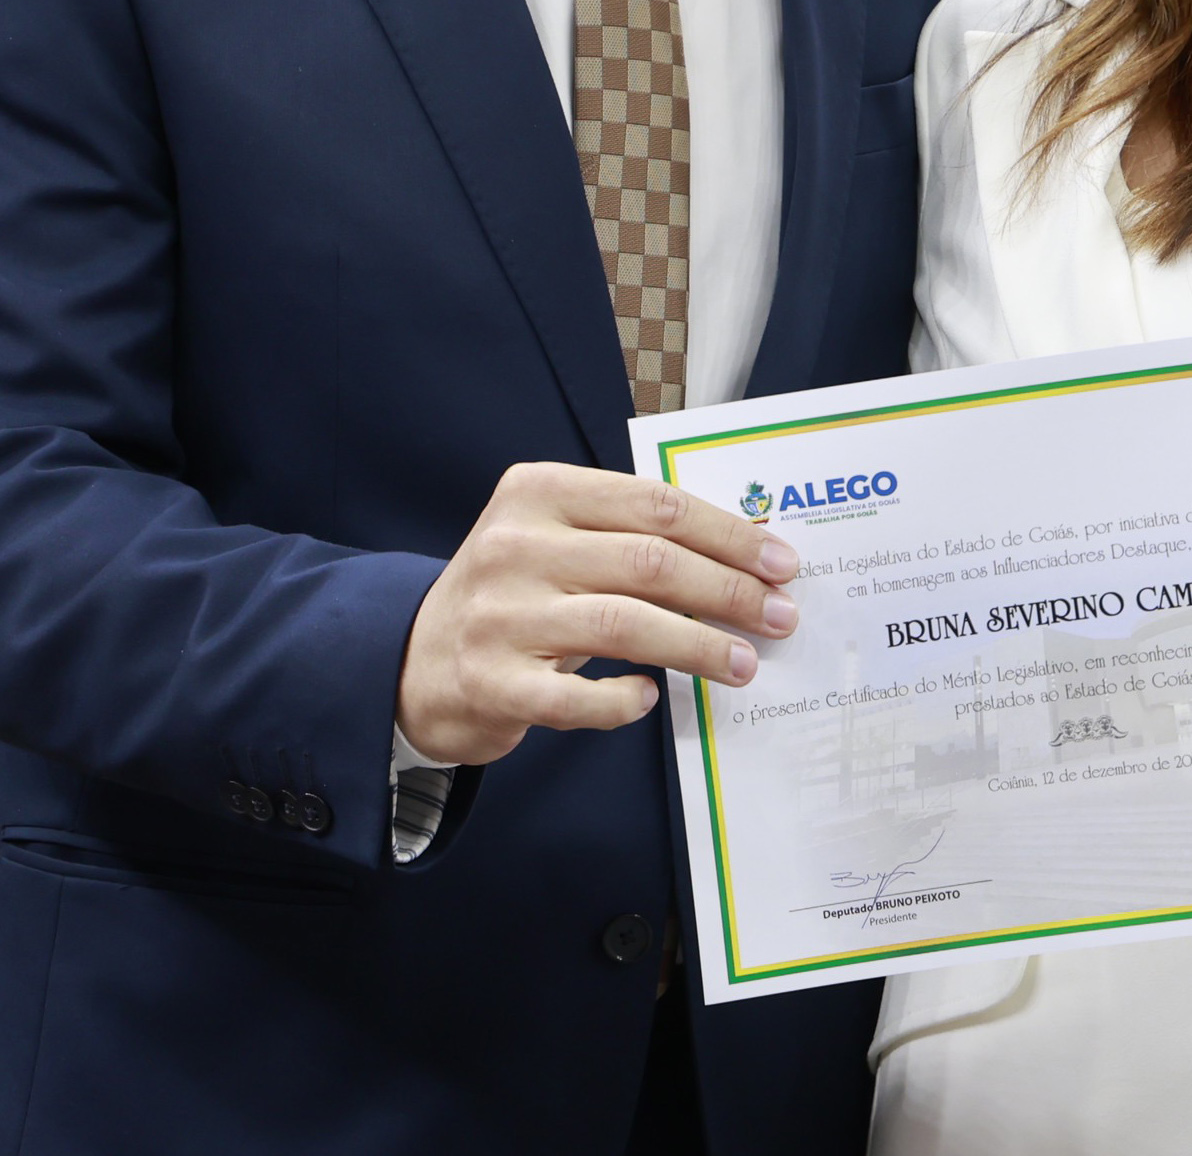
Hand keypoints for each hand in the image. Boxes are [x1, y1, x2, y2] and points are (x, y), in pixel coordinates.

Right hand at [396, 462, 798, 767]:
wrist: (412, 660)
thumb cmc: (509, 593)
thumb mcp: (551, 535)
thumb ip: (624, 534)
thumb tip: (738, 557)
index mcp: (538, 492)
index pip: (656, 504)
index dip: (729, 534)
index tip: (779, 562)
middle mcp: (516, 546)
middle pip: (651, 562)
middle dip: (729, 590)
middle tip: (780, 615)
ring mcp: (502, 616)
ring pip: (626, 624)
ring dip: (699, 646)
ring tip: (744, 662)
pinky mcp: (494, 682)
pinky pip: (578, 698)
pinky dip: (624, 700)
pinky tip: (650, 697)